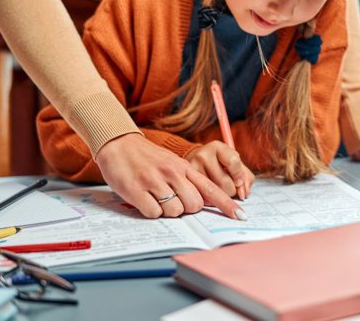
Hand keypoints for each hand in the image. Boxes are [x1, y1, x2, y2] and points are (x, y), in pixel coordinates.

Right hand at [95, 133, 245, 219]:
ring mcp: (154, 181)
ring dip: (167, 211)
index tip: (240, 215)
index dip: (226, 204)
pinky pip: (154, 213)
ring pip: (175, 211)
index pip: (211, 188)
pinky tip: (145, 200)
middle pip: (195, 205)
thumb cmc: (148, 158)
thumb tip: (203, 201)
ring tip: (156, 197)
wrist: (119, 144)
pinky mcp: (136, 190)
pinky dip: (151, 212)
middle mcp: (173, 172)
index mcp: (184, 167)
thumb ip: (188, 180)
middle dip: (187, 209)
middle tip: (174, 200)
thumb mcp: (173, 163)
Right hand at [186, 141, 254, 200]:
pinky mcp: (185, 183)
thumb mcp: (233, 162)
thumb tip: (244, 193)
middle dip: (231, 189)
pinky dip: (210, 200)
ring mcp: (192, 169)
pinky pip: (204, 199)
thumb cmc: (219, 163)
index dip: (239, 175)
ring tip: (217, 187)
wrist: (195, 161)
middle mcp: (202, 155)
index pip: (233, 162)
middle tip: (227, 185)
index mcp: (217, 147)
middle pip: (225, 182)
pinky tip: (209, 193)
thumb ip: (245, 176)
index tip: (239, 181)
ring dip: (221, 196)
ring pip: (215, 193)